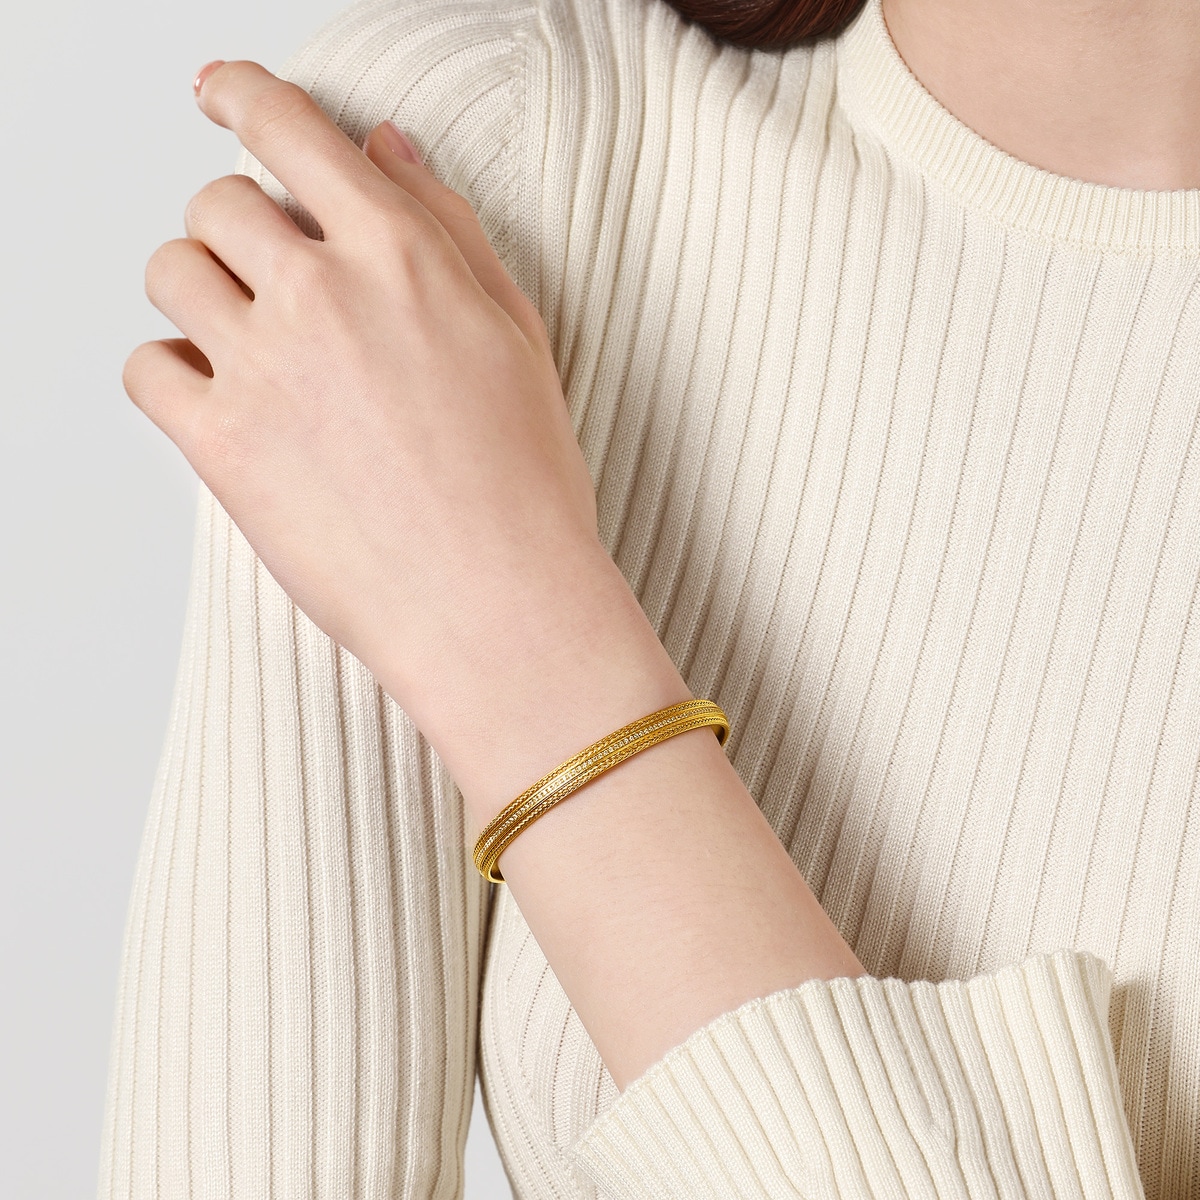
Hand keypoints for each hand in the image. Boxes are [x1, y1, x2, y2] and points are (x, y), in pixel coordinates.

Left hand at [124, 60, 600, 722]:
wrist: (498, 603)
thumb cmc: (525, 486)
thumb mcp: (518, 336)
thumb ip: (447, 228)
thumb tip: (386, 150)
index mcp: (401, 256)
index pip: (292, 131)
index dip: (245, 96)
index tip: (224, 94)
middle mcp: (323, 294)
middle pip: (217, 202)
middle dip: (237, 226)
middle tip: (270, 274)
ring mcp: (266, 367)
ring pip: (170, 271)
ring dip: (199, 290)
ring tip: (247, 340)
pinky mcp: (222, 445)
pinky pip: (147, 367)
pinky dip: (172, 372)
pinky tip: (225, 398)